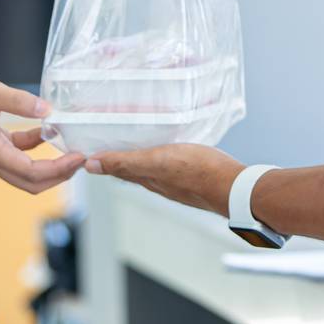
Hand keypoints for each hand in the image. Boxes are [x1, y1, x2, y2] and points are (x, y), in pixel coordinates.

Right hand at [0, 68, 84, 192]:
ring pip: (26, 174)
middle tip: (81, 158)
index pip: (32, 172)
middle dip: (59, 175)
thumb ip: (19, 101)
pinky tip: (48, 133)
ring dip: (50, 166)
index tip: (80, 156)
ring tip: (71, 149)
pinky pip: (18, 157)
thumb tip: (47, 111)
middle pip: (32, 182)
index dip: (60, 168)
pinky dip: (36, 151)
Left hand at [85, 144, 245, 216]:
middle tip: (111, 138)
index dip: (103, 159)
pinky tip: (169, 147)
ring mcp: (176, 181)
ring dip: (141, 155)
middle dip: (120, 155)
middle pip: (133, 168)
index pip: (117, 168)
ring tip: (136, 138)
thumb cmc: (196, 171)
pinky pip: (170, 165)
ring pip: (151, 167)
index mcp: (146, 178)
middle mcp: (158, 182)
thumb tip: (91, 164)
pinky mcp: (192, 176)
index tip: (92, 148)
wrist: (232, 186)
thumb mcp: (155, 161)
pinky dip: (162, 155)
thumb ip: (125, 161)